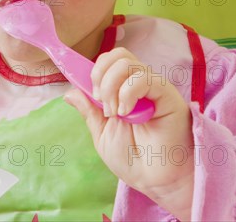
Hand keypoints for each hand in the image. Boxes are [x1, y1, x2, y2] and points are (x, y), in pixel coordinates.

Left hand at [64, 47, 193, 218]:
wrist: (154, 180)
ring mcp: (152, 86)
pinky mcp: (166, 93)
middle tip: (102, 104)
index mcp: (122, 90)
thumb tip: (69, 92)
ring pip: (126, 62)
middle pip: (117, 55)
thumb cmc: (133, 159)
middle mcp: (138, 84)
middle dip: (100, 76)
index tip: (91, 95)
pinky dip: (128, 92)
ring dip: (111, 87)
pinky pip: (144, 77)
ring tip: (116, 113)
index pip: (107, 62)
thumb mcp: (102, 133)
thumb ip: (89, 110)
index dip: (93, 71)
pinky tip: (128, 113)